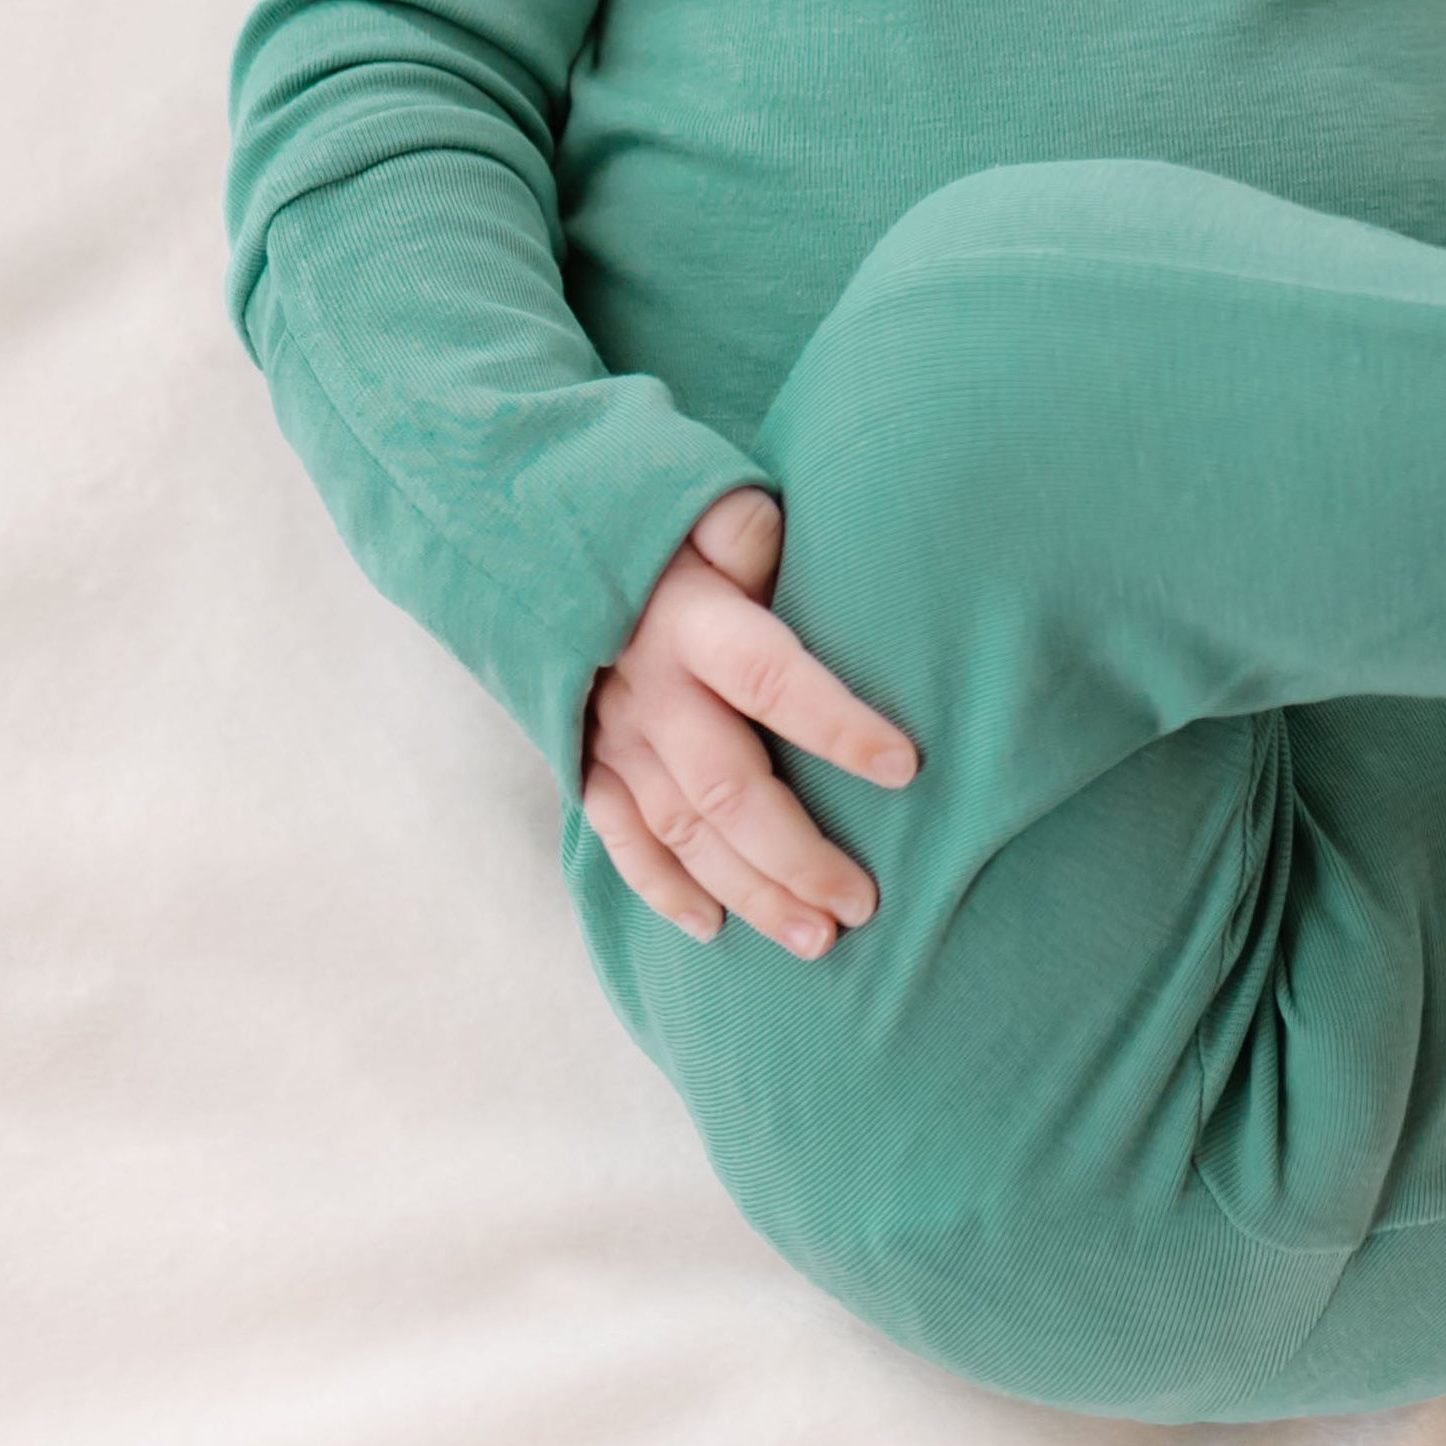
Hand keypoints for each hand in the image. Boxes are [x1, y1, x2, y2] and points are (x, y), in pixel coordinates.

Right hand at [580, 487, 917, 959]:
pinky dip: (664, 891)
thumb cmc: (662, 529)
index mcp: (690, 620)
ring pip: (684, 832)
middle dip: (799, 855)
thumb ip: (743, 527)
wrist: (539, 544)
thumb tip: (775, 534)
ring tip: (817, 938)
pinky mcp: (587, 762)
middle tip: (863, 903)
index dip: (837, 724)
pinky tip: (713, 929)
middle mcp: (649, 689)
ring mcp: (612, 734)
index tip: (906, 767)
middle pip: (728, 787)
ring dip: (750, 892)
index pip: (772, 679)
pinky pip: (624, 841)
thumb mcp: (705, 507)